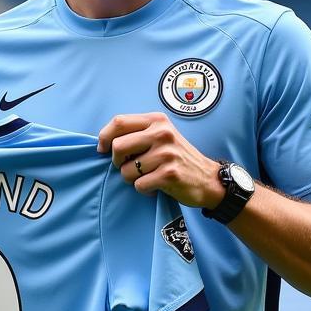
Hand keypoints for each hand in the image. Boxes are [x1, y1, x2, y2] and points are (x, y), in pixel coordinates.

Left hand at [97, 112, 224, 208]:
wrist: (207, 178)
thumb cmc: (177, 158)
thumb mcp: (161, 136)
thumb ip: (137, 133)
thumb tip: (103, 142)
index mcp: (157, 120)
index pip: (118, 122)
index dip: (104, 137)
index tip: (102, 149)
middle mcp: (162, 133)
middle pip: (117, 147)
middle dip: (117, 162)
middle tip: (129, 167)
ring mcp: (166, 154)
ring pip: (126, 170)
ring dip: (132, 178)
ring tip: (148, 176)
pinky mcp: (169, 174)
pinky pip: (139, 185)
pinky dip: (144, 189)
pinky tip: (156, 185)